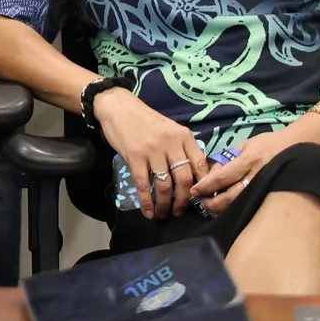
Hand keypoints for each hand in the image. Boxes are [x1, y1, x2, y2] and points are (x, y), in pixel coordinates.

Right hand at [91, 89, 210, 219]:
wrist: (118, 107)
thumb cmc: (145, 120)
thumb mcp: (170, 129)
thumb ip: (182, 148)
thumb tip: (192, 176)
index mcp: (184, 136)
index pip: (200, 165)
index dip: (202, 186)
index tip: (199, 199)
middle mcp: (171, 143)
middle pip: (184, 179)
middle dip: (183, 201)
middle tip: (179, 211)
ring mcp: (152, 150)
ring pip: (164, 185)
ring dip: (165, 204)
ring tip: (163, 214)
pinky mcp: (134, 157)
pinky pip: (143, 184)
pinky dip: (146, 202)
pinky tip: (148, 211)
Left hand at [188, 122, 319, 215]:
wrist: (298, 147)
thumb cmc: (268, 144)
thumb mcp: (246, 144)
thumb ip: (227, 159)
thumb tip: (210, 174)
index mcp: (249, 159)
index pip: (223, 177)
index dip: (206, 186)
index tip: (194, 191)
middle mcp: (258, 175)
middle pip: (231, 197)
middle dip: (213, 203)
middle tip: (202, 204)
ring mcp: (266, 187)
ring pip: (241, 205)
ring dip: (223, 210)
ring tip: (212, 209)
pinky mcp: (271, 195)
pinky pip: (252, 206)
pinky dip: (237, 210)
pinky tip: (229, 211)